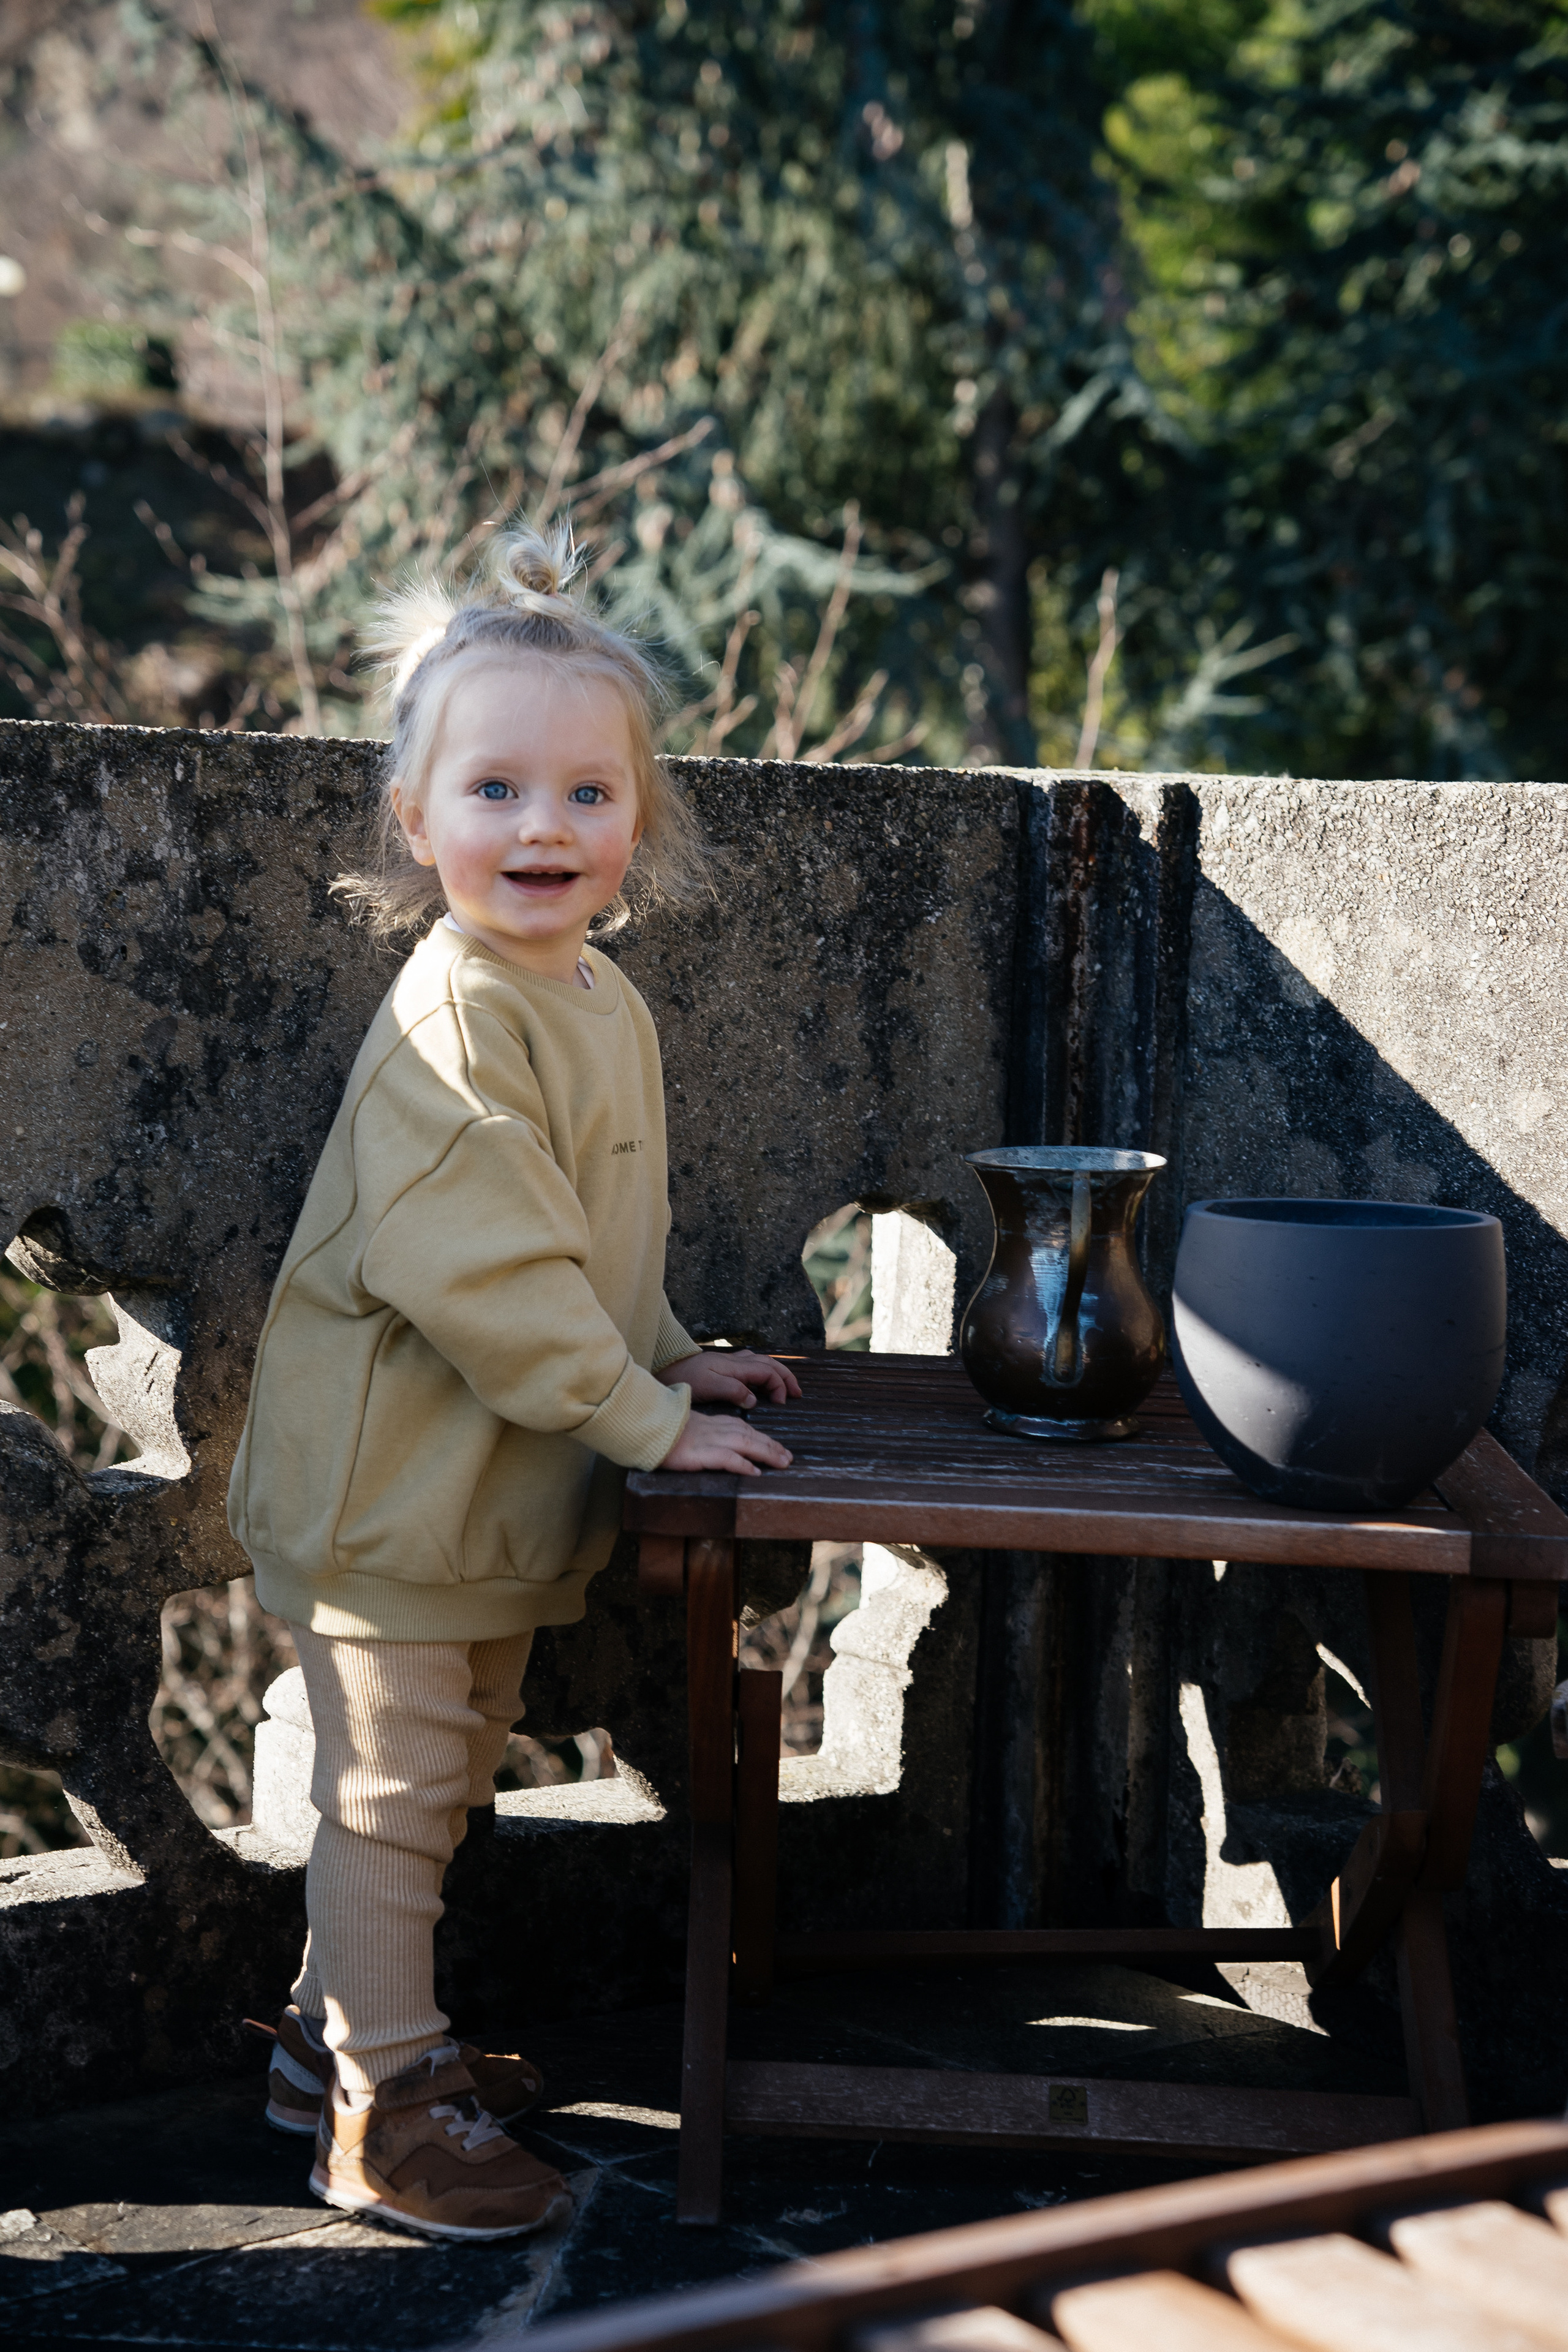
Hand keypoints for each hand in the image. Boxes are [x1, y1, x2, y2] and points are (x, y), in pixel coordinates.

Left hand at [656, 1349, 802, 1410]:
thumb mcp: (710, 1386)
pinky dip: (763, 1371)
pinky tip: (761, 1381)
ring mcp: (730, 1362)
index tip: (782, 1403)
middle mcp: (737, 1361)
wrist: (666, 1367)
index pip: (768, 1372)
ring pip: (762, 1362)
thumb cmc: (686, 1379)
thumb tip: (754, 1400)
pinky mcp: (723, 1366)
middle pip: (770, 1364)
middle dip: (786, 1377)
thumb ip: (734, 1391)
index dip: (780, 1386)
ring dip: (777, 1373)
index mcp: (736, 1366)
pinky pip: (751, 1365)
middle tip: (797, 1393)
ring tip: (785, 1387)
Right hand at [660, 1412, 793, 1478]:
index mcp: (712, 1422)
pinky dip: (743, 1465)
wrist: (644, 1424)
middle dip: (772, 1446)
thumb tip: (710, 1442)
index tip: (776, 1446)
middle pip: (751, 1435)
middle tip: (788, 1457)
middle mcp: (715, 1429)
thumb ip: (702, 1431)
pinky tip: (756, 1473)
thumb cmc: (661, 1427)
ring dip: (767, 1454)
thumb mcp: (686, 1426)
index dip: (762, 1437)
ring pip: (746, 1444)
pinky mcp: (700, 1453)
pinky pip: (727, 1459)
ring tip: (783, 1463)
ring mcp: (708, 1440)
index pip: (744, 1427)